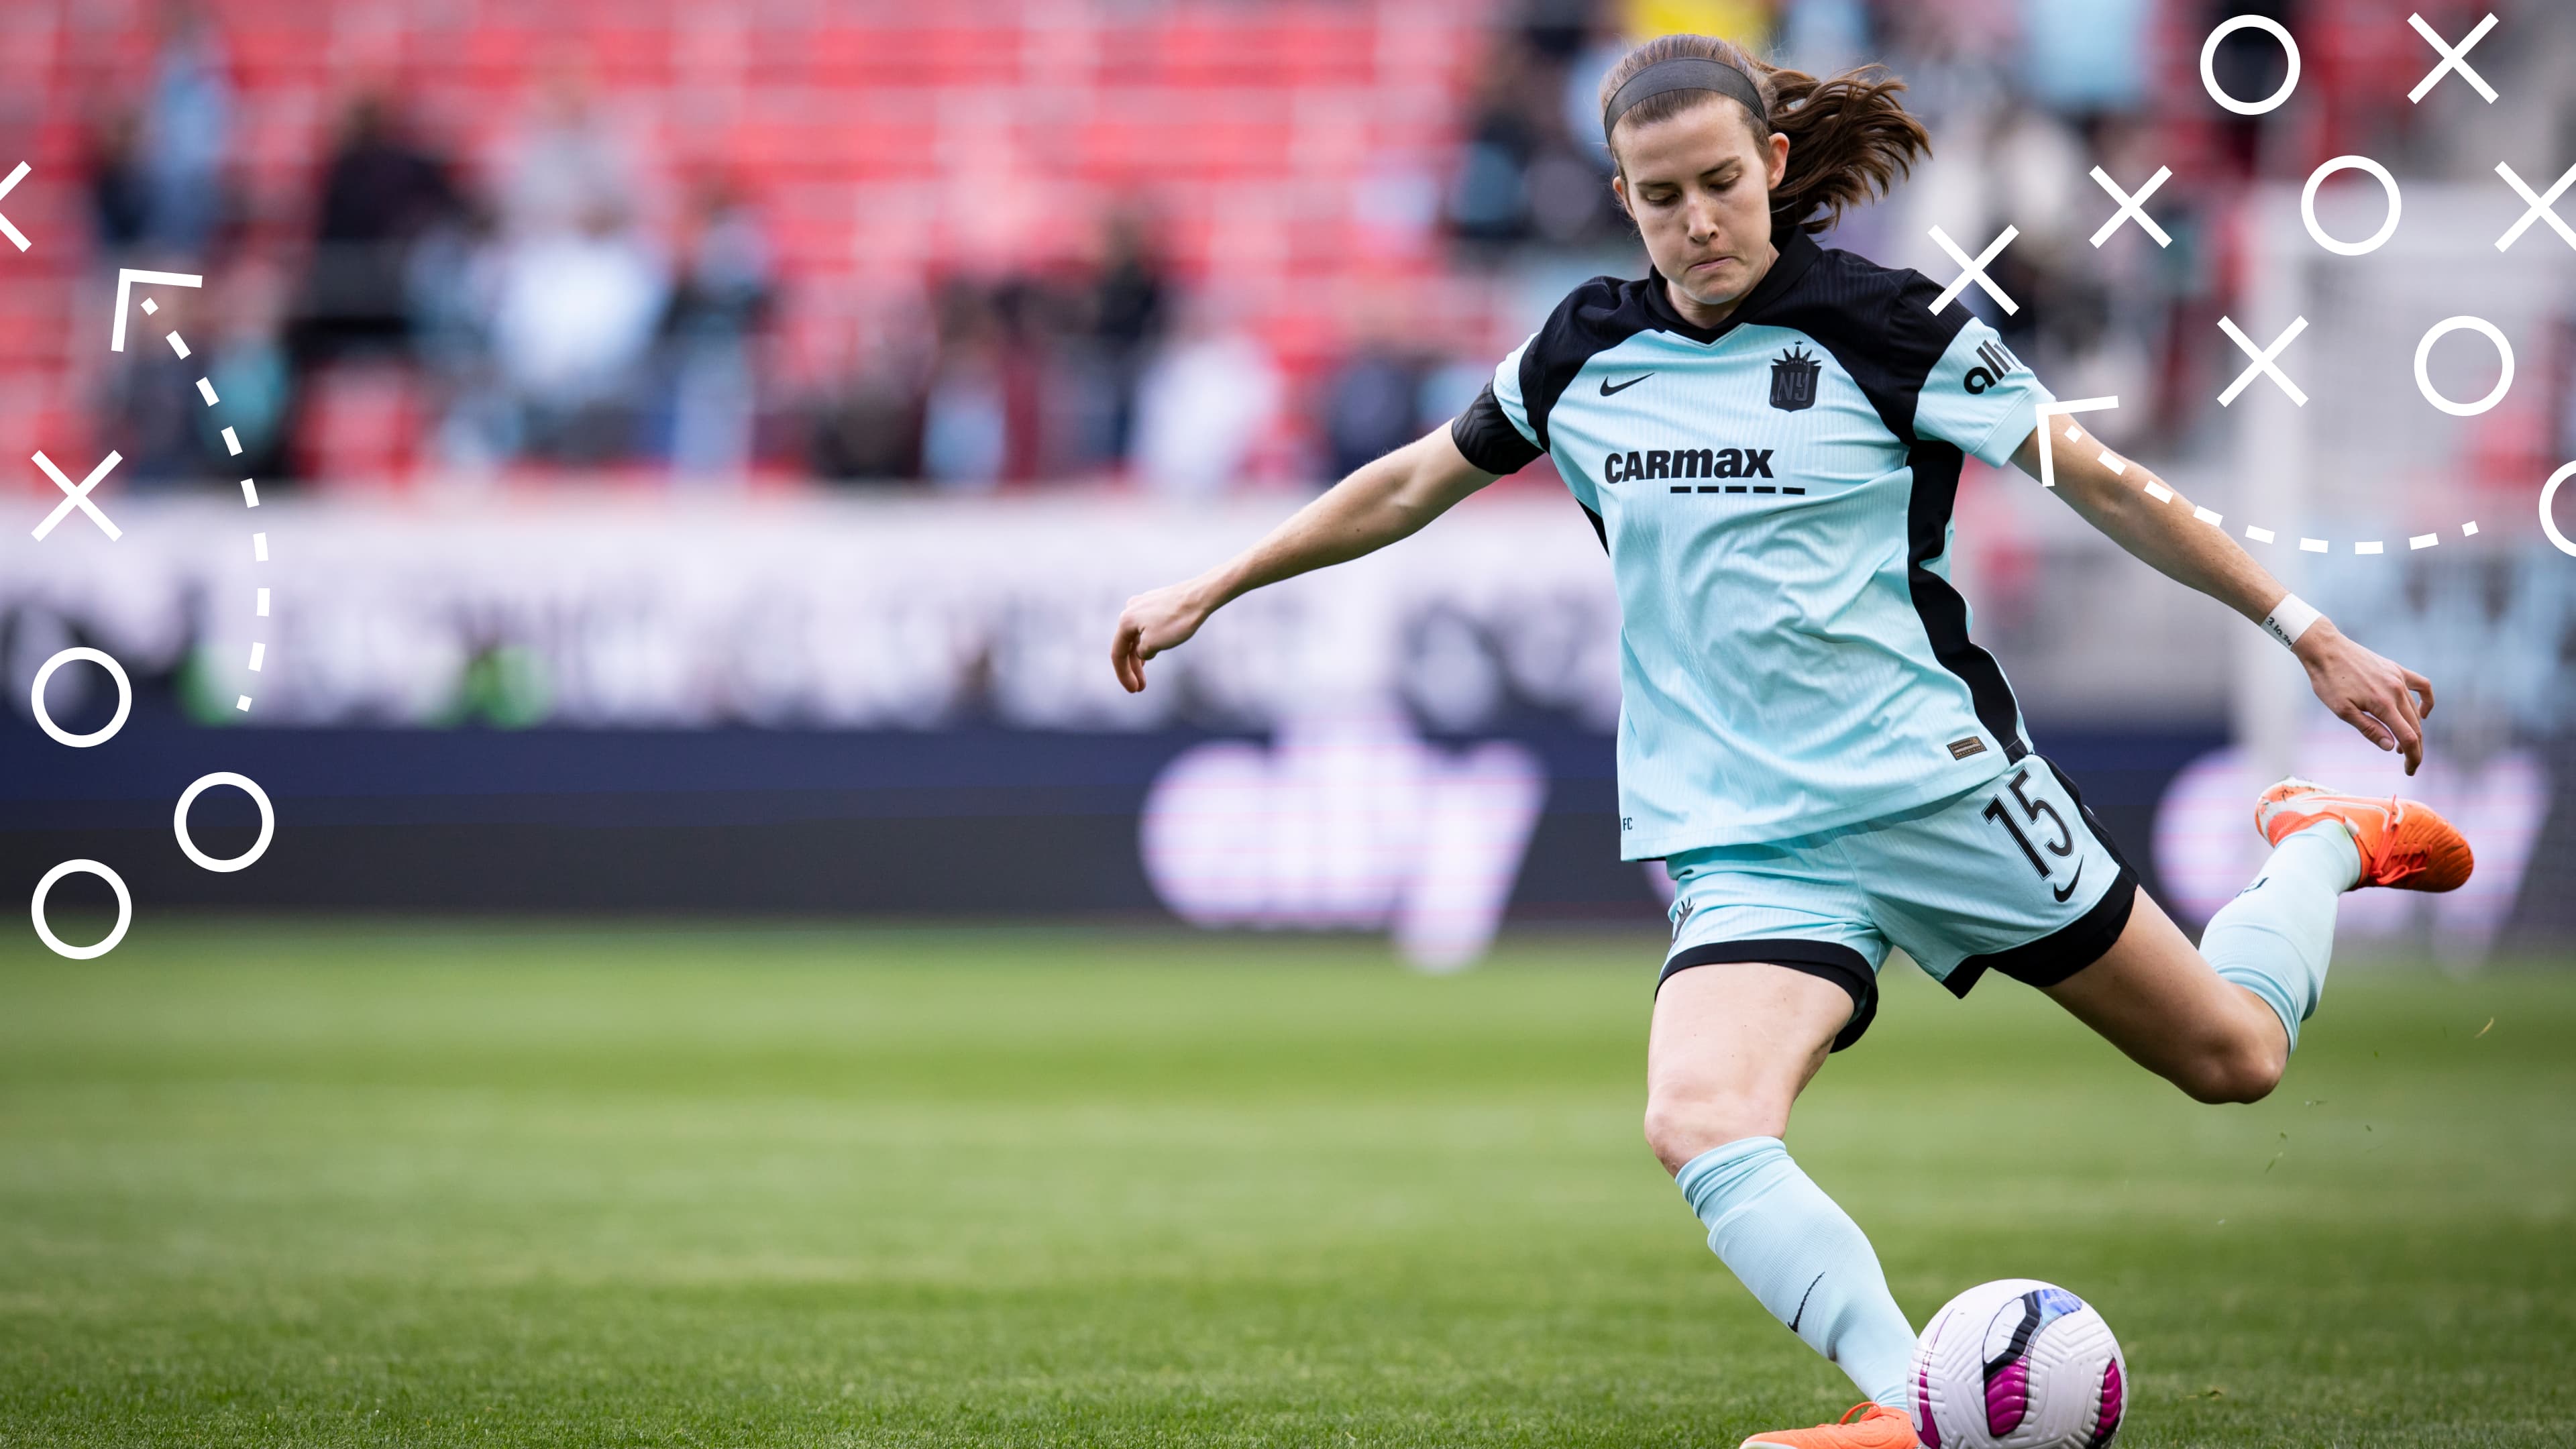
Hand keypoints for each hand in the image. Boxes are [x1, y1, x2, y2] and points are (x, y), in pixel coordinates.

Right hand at [1111, 578, 1216, 692]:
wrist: (1200, 596)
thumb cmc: (1177, 621)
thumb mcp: (1154, 644)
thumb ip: (1141, 653)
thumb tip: (1140, 653)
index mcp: (1125, 621)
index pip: (1118, 654)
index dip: (1123, 675)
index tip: (1133, 690)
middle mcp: (1130, 610)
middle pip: (1126, 645)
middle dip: (1133, 669)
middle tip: (1140, 687)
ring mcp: (1143, 604)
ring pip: (1137, 636)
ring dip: (1140, 656)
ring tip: (1144, 674)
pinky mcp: (1156, 602)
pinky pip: (1146, 627)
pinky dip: (1148, 642)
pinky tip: (1153, 652)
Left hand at [2293, 620, 2434, 774]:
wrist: (2325, 649)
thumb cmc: (2328, 681)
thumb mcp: (2342, 711)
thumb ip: (2368, 729)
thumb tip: (2390, 746)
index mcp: (2383, 704)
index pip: (2407, 737)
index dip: (2413, 757)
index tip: (2410, 770)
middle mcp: (2396, 690)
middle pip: (2415, 727)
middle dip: (2414, 749)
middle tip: (2408, 765)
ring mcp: (2399, 678)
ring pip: (2415, 710)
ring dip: (2414, 730)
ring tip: (2402, 746)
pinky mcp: (2397, 669)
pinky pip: (2422, 686)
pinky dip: (2426, 701)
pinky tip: (2422, 713)